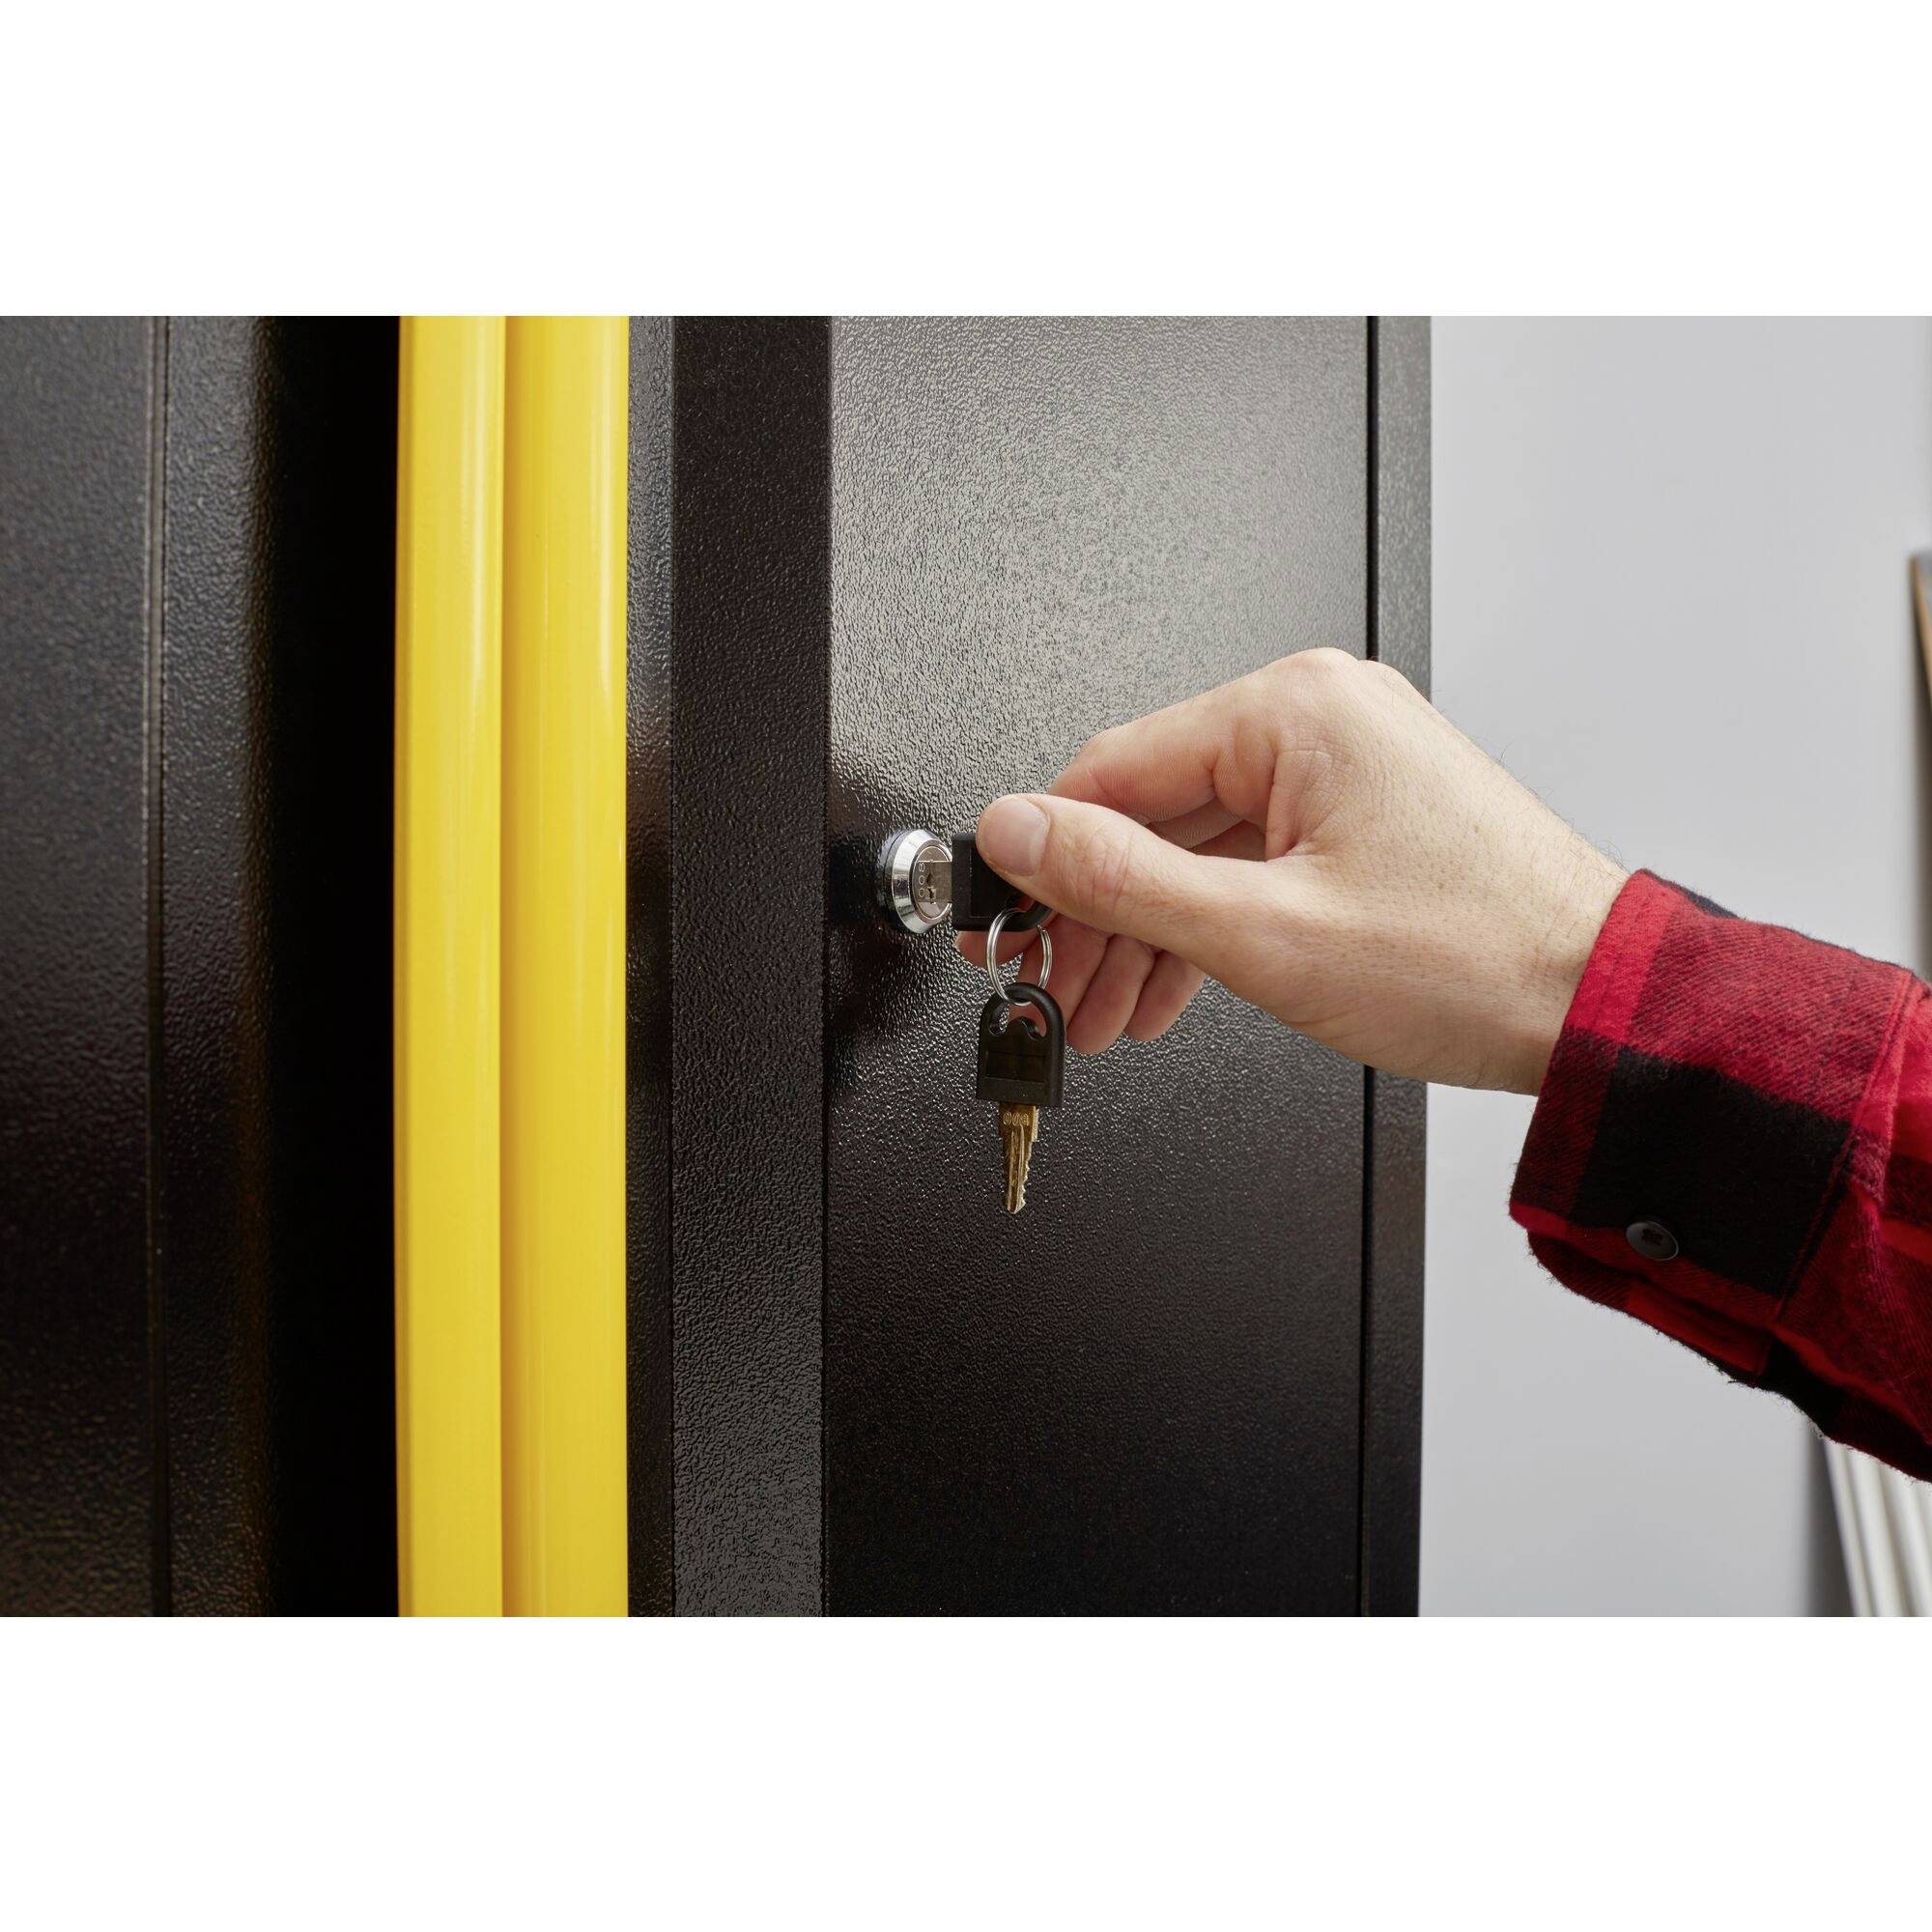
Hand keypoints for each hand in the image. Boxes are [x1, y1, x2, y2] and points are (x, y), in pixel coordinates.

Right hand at [954, 649, 1625, 1094]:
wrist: (1600, 1012)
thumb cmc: (1478, 962)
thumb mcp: (1263, 931)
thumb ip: (1119, 879)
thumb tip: (1018, 831)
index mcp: (1295, 711)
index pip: (1112, 768)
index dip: (1043, 857)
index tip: (1003, 920)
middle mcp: (1320, 719)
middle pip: (1151, 812)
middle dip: (1096, 917)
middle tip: (1049, 986)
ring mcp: (1346, 767)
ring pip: (1197, 846)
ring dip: (1145, 935)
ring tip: (1104, 1014)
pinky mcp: (1363, 817)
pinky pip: (1250, 859)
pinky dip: (1206, 926)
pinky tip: (1168, 990)